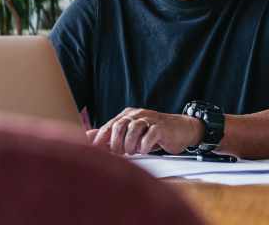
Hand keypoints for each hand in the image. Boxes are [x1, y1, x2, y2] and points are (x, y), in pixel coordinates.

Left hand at [88, 107, 205, 155]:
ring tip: (134, 151)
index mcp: (127, 115)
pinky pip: (150, 135)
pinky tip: (145, 150)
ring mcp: (150, 119)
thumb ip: (110, 134)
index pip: (108, 126)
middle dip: (117, 144)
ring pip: (133, 130)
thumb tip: (88, 137)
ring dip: (131, 145)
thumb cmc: (154, 133)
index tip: (95, 153)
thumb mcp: (131, 133)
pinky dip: (145, 145)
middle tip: (122, 153)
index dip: (101, 140)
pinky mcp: (161, 127)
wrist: (181, 129)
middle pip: (119, 127)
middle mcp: (137, 115)